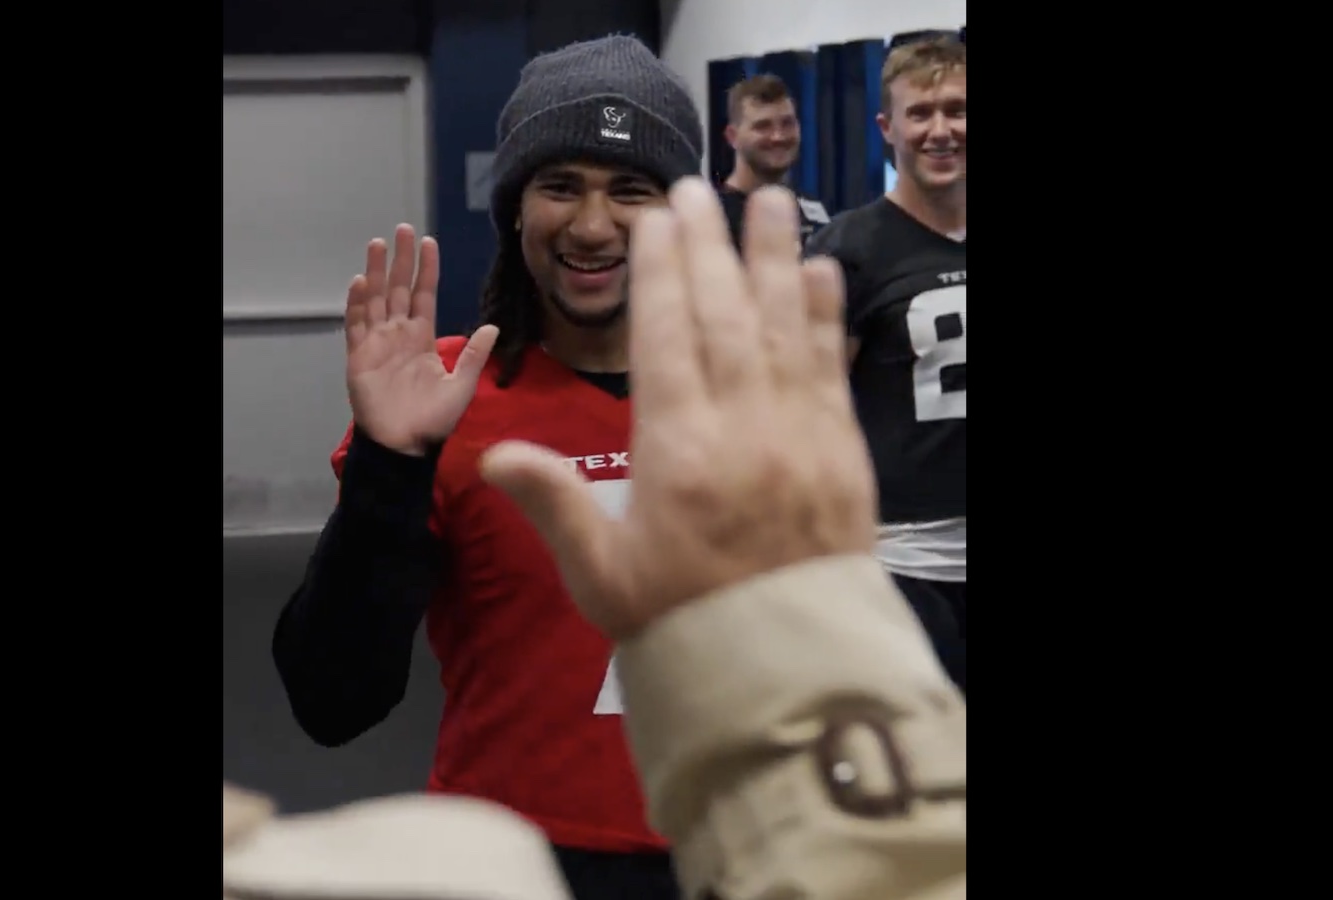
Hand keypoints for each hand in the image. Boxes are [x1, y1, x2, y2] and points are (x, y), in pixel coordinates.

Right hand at [345, 225, 498, 455]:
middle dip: (400, 259)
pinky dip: (357, 303)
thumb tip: (492, 326)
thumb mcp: (462, 385)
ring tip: (378, 244)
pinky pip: (356, 325)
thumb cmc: (433, 420)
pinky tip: (361, 282)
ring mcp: (377, 343)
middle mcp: (398, 334)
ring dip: (375, 271)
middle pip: (398, 288)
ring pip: (375, 299)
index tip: (429, 242)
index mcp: (422, 338)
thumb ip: (474, 355)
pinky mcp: (359, 357)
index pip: (424, 295)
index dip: (426, 270)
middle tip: (403, 229)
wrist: (405, 446)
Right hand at [480, 180, 878, 639]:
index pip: (665, 336)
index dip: (660, 270)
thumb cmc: (683, 621)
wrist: (779, 669)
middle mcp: (741, 428)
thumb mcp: (601, 572)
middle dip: (708, 244)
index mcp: (676, 452)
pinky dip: (823, 315)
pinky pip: (831, 366)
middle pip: (723, 313)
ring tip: (769, 197)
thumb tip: (491, 453)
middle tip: (697, 187)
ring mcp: (799, 435)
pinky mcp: (841, 451)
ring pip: (783, 326)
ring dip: (774, 256)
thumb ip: (550, 503)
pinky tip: (818, 271)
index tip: (655, 220)